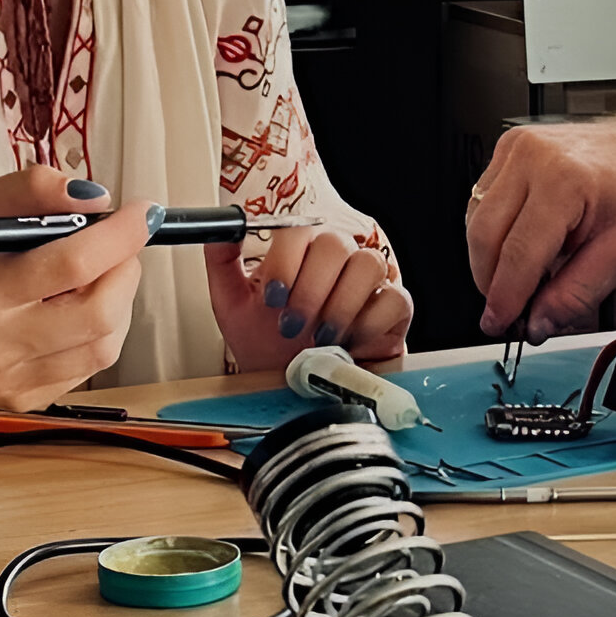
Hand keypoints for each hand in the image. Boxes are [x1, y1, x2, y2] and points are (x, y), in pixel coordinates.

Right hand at [0, 167, 152, 420]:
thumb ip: (31, 192)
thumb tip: (95, 198)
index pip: (71, 265)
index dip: (120, 235)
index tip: (143, 212)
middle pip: (100, 312)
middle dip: (127, 269)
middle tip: (122, 244)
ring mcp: (9, 380)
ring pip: (105, 345)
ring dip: (120, 302)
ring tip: (99, 275)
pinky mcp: (20, 399)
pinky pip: (88, 368)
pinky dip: (100, 333)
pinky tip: (77, 309)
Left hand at [207, 223, 411, 372]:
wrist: (296, 387)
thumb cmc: (267, 344)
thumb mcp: (233, 305)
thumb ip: (221, 263)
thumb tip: (220, 229)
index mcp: (300, 250)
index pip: (300, 230)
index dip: (285, 262)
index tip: (272, 297)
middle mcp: (338, 258)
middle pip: (335, 244)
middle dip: (310, 291)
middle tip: (293, 326)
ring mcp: (370, 280)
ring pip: (368, 265)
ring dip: (339, 307)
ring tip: (321, 339)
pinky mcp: (396, 308)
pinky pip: (395, 299)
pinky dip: (370, 324)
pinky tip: (349, 344)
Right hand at [466, 123, 615, 339]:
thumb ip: (576, 293)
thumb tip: (538, 324)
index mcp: (566, 178)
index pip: (518, 253)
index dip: (505, 298)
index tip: (500, 324)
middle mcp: (533, 155)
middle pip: (485, 236)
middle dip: (491, 283)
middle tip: (510, 312)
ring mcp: (517, 147)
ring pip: (476, 220)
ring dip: (491, 259)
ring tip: (528, 276)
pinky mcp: (509, 148)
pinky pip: (482, 202)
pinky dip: (494, 234)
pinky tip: (524, 246)